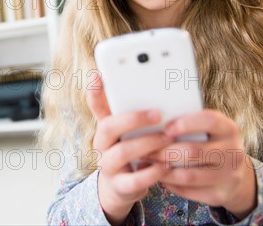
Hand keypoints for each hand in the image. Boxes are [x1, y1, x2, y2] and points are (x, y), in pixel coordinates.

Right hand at [86, 74, 171, 224]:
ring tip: (167, 138)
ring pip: (122, 152)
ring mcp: (109, 166)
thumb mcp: (130, 132)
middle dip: (133, 119)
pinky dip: (153, 172)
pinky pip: (135, 180)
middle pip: (108, 127)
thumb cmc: (132, 151)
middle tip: (157, 113)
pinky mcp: (120, 186)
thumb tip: (163, 93)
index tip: (98, 74)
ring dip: (147, 143)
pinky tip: (166, 165)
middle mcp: (102, 145)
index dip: (95, 92)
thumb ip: (140, 114)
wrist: (121, 187)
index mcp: (105, 127)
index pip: (96, 106)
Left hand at [145, 109, 256, 218]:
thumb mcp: (209, 130)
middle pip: (193, 151)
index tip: (165, 128)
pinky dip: (170, 184)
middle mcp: (233, 153)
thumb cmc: (211, 144)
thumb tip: (153, 121)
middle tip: (146, 149)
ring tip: (148, 163)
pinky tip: (159, 176)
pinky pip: (188, 191)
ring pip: (188, 175)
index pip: (209, 121)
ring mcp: (228, 176)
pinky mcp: (219, 195)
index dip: (185, 123)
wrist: (235, 175)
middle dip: (164, 151)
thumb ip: (189, 124)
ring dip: (163, 170)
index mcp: (229, 129)